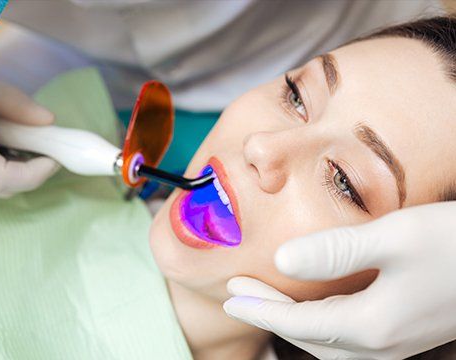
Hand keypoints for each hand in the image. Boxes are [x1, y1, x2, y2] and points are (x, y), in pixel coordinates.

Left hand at [223, 202, 455, 358]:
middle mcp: (381, 346)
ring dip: (292, 321)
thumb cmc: (453, 244)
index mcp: (372, 326)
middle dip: (269, 315)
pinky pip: (346, 339)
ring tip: (264, 300)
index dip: (260, 309)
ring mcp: (395, 345)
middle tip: (237, 295)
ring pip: (326, 343)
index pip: (298, 324)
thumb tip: (282, 259)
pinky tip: (311, 308)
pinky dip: (317, 325)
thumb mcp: (393, 238)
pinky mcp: (403, 334)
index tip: (230, 297)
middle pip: (308, 337)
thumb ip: (335, 251)